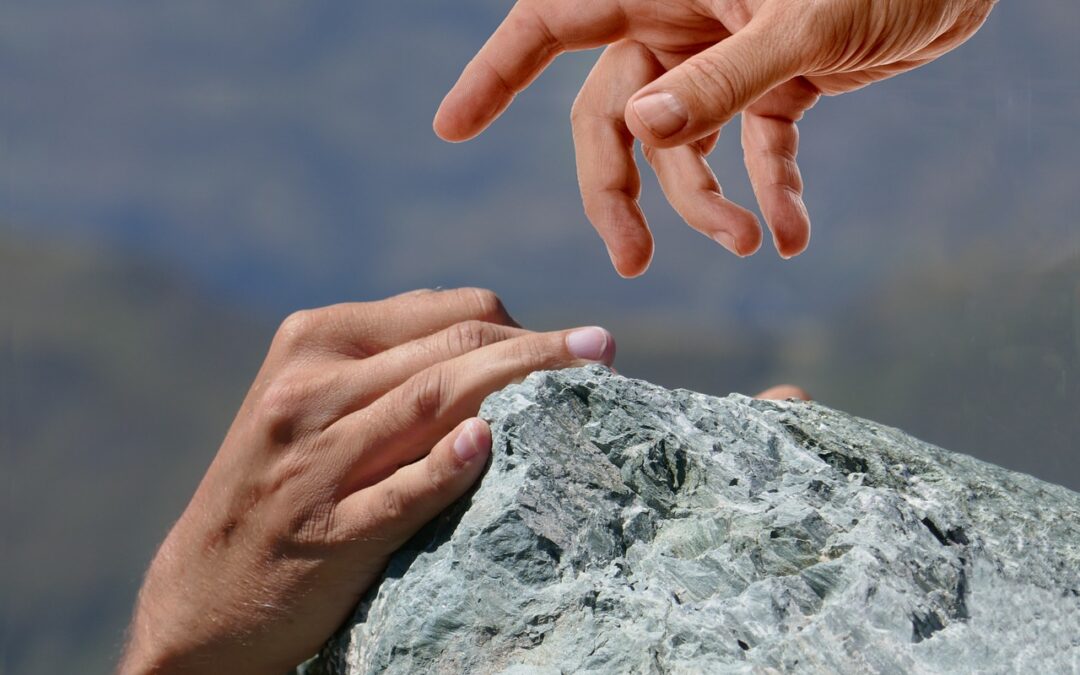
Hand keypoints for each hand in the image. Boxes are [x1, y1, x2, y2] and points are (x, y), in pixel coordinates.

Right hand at [118, 288, 615, 673]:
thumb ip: (393, 366)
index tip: (569, 349)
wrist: (203, 591)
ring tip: (590, 379)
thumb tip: (504, 342)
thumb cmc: (281, 484)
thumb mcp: (315, 403)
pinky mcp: (325, 531)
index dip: (519, 325)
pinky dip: (444, 467)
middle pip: (453, 350)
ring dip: (521, 386)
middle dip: (540, 347)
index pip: (447, 312)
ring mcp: (314, 461)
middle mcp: (311, 388)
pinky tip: (486, 445)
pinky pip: (398, 491)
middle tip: (604, 350)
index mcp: (314, 340)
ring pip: (434, 403)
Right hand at [434, 0, 994, 275]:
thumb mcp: (804, 19)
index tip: (452, 127)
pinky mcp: (777, 81)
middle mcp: (682, 19)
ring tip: (747, 247)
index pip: (552, 21)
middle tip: (631, 262)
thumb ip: (722, 76)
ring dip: (706, 203)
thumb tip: (641, 132)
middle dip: (621, 191)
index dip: (495, 73)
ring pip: (682, 144)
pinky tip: (793, 235)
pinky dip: (769, 190)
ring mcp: (725, 54)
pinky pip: (755, 147)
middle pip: (613, 115)